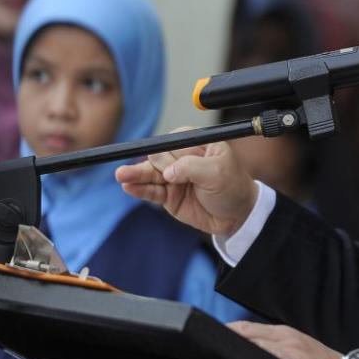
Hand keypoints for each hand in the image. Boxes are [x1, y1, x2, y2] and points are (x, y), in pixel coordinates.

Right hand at [115, 134, 257, 236]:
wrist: (237, 216)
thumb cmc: (233, 188)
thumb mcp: (219, 173)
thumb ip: (192, 168)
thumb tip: (167, 173)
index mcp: (197, 144)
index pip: (173, 141)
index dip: (171, 151)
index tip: (171, 163)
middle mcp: (182, 158)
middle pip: (158, 156)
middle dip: (159, 165)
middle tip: (169, 176)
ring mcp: (172, 177)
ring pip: (150, 173)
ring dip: (135, 174)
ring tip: (122, 175)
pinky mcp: (168, 195)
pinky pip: (150, 191)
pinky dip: (139, 189)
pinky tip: (127, 186)